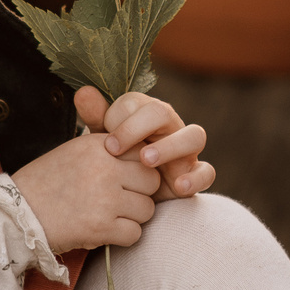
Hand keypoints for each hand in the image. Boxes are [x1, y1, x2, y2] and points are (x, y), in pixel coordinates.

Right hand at [10, 127, 159, 255]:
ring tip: (108, 216)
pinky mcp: (100, 226)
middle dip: (140, 193)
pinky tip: (104, 232)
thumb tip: (147, 155)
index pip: (144, 153)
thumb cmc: (47, 183)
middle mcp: (105, 167)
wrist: (15, 214)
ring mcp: (104, 197)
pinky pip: (135, 233)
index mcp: (99, 145)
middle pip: (151, 180)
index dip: (137, 169)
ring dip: (132, 217)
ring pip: (147, 209)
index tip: (124, 179)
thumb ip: (110, 150)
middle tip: (119, 200)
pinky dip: (123, 237)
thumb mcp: (76, 152)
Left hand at [84, 86, 214, 199]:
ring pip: (194, 136)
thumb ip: (96, 117)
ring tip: (146, 161)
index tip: (104, 142)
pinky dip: (196, 178)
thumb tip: (83, 91)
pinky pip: (207, 172)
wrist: (131, 197)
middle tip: (114, 149)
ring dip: (170, 146)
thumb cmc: (118, 163)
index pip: (136, 103)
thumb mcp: (104, 142)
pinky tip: (179, 186)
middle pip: (163, 112)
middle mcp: (169, 126)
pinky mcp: (195, 174)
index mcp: (145, 114)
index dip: (119, 119)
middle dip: (138, 128)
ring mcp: (186, 150)